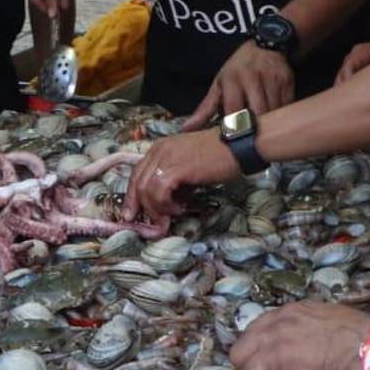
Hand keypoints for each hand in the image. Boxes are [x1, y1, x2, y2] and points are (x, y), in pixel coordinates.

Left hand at [122, 129, 238, 222]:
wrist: (238, 146)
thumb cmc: (219, 156)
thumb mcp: (190, 167)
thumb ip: (176, 182)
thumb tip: (169, 202)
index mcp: (160, 148)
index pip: (137, 173)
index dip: (132, 196)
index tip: (131, 214)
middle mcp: (159, 150)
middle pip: (136, 182)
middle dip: (139, 206)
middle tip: (149, 224)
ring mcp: (166, 157)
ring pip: (145, 189)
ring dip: (156, 208)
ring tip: (172, 214)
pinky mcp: (176, 168)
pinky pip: (159, 191)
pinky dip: (165, 204)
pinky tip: (179, 207)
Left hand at [182, 40, 293, 130]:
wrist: (266, 45)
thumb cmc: (238, 69)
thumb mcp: (219, 84)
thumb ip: (205, 109)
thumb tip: (186, 129)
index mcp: (232, 79)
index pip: (234, 110)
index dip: (235, 128)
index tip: (235, 141)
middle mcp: (252, 77)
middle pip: (257, 112)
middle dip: (255, 128)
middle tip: (252, 140)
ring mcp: (272, 78)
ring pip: (274, 111)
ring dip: (269, 124)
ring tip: (263, 131)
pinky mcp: (287, 81)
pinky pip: (287, 106)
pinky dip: (281, 116)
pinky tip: (276, 119)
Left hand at [230, 302, 369, 369]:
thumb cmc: (366, 337)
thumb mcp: (325, 318)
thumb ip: (301, 328)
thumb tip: (297, 345)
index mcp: (285, 315)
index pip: (250, 335)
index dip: (259, 355)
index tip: (273, 366)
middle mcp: (273, 333)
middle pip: (240, 359)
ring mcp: (274, 358)